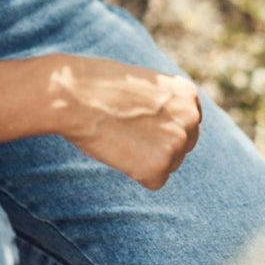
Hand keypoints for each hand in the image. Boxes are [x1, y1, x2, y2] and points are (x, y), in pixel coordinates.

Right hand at [46, 56, 201, 188]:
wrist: (73, 95)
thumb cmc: (97, 85)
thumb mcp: (142, 83)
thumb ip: (162, 103)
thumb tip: (164, 126)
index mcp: (187, 93)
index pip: (186, 122)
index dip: (161, 126)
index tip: (141, 123)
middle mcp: (190, 117)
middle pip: (182, 145)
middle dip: (159, 145)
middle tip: (127, 133)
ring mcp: (177, 142)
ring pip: (169, 164)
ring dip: (147, 159)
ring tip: (119, 138)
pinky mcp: (160, 166)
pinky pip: (154, 181)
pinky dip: (136, 174)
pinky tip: (118, 152)